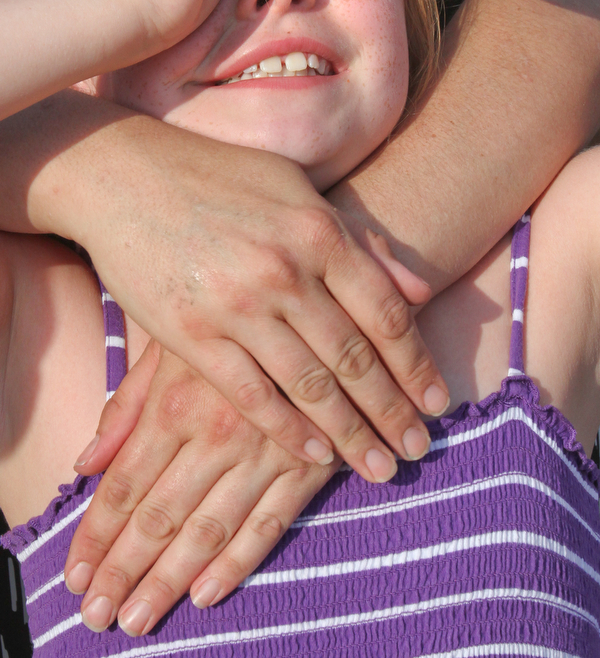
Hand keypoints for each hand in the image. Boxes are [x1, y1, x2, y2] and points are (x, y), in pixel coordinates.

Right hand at [16, 94, 448, 480]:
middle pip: (356, 358)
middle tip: (420, 450)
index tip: (440, 402)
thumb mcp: (297, 189)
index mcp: (318, 231)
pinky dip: (287, 430)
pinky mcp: (192, 334)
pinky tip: (314, 455)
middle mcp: (286, 271)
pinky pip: (251, 395)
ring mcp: (238, 305)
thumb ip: (360, 240)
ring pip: (310, 385)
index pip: (385, 313)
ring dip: (351, 434)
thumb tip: (420, 289)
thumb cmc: (217, 175)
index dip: (418, 364)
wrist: (124, 174)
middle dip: (394, 411)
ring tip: (379, 468)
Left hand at [65, 343, 339, 635]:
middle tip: (98, 614)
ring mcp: (264, 451)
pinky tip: (205, 594)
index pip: (125, 484)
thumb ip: (126, 407)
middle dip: (124, 570)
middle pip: (160, 515)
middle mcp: (216, 431)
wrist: (321, 307)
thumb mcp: (170, 348)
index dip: (97, 535)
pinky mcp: (308, 464)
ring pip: (209, 530)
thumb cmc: (230, 326)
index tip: (75, 576)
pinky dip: (237, 563)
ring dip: (170, 580)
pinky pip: (269, 524)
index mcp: (177, 400)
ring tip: (137, 618)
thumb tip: (85, 463)